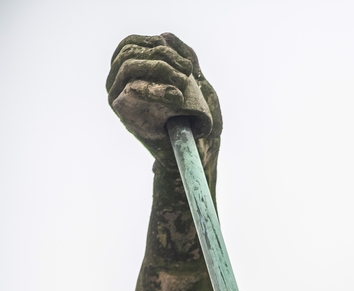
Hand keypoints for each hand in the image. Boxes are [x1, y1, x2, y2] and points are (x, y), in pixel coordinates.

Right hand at [106, 33, 221, 166]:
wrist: (196, 151)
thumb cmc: (196, 119)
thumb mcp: (196, 81)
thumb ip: (184, 56)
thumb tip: (165, 37)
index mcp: (131, 72)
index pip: (130, 43)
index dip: (155, 43)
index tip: (185, 62)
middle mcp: (118, 83)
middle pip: (130, 52)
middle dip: (163, 57)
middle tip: (188, 72)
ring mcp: (118, 97)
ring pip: (129, 66)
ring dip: (161, 69)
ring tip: (184, 85)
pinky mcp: (123, 113)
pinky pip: (131, 88)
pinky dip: (156, 88)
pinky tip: (177, 97)